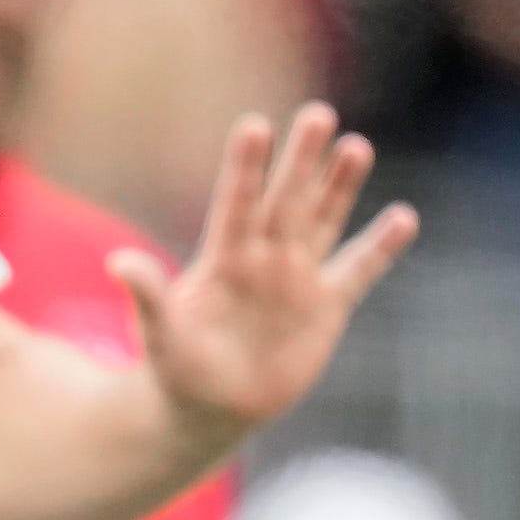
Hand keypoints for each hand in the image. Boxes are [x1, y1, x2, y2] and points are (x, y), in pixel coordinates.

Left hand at [105, 106, 415, 439]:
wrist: (210, 406)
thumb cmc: (176, 368)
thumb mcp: (161, 335)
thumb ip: (149, 297)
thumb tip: (116, 263)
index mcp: (222, 260)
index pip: (236, 204)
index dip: (245, 168)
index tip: (254, 125)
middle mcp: (263, 258)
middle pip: (285, 201)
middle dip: (301, 160)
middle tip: (318, 113)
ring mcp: (297, 278)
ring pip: (323, 221)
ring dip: (340, 187)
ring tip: (356, 146)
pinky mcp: (326, 306)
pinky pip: (358, 270)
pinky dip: (381, 248)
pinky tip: (403, 217)